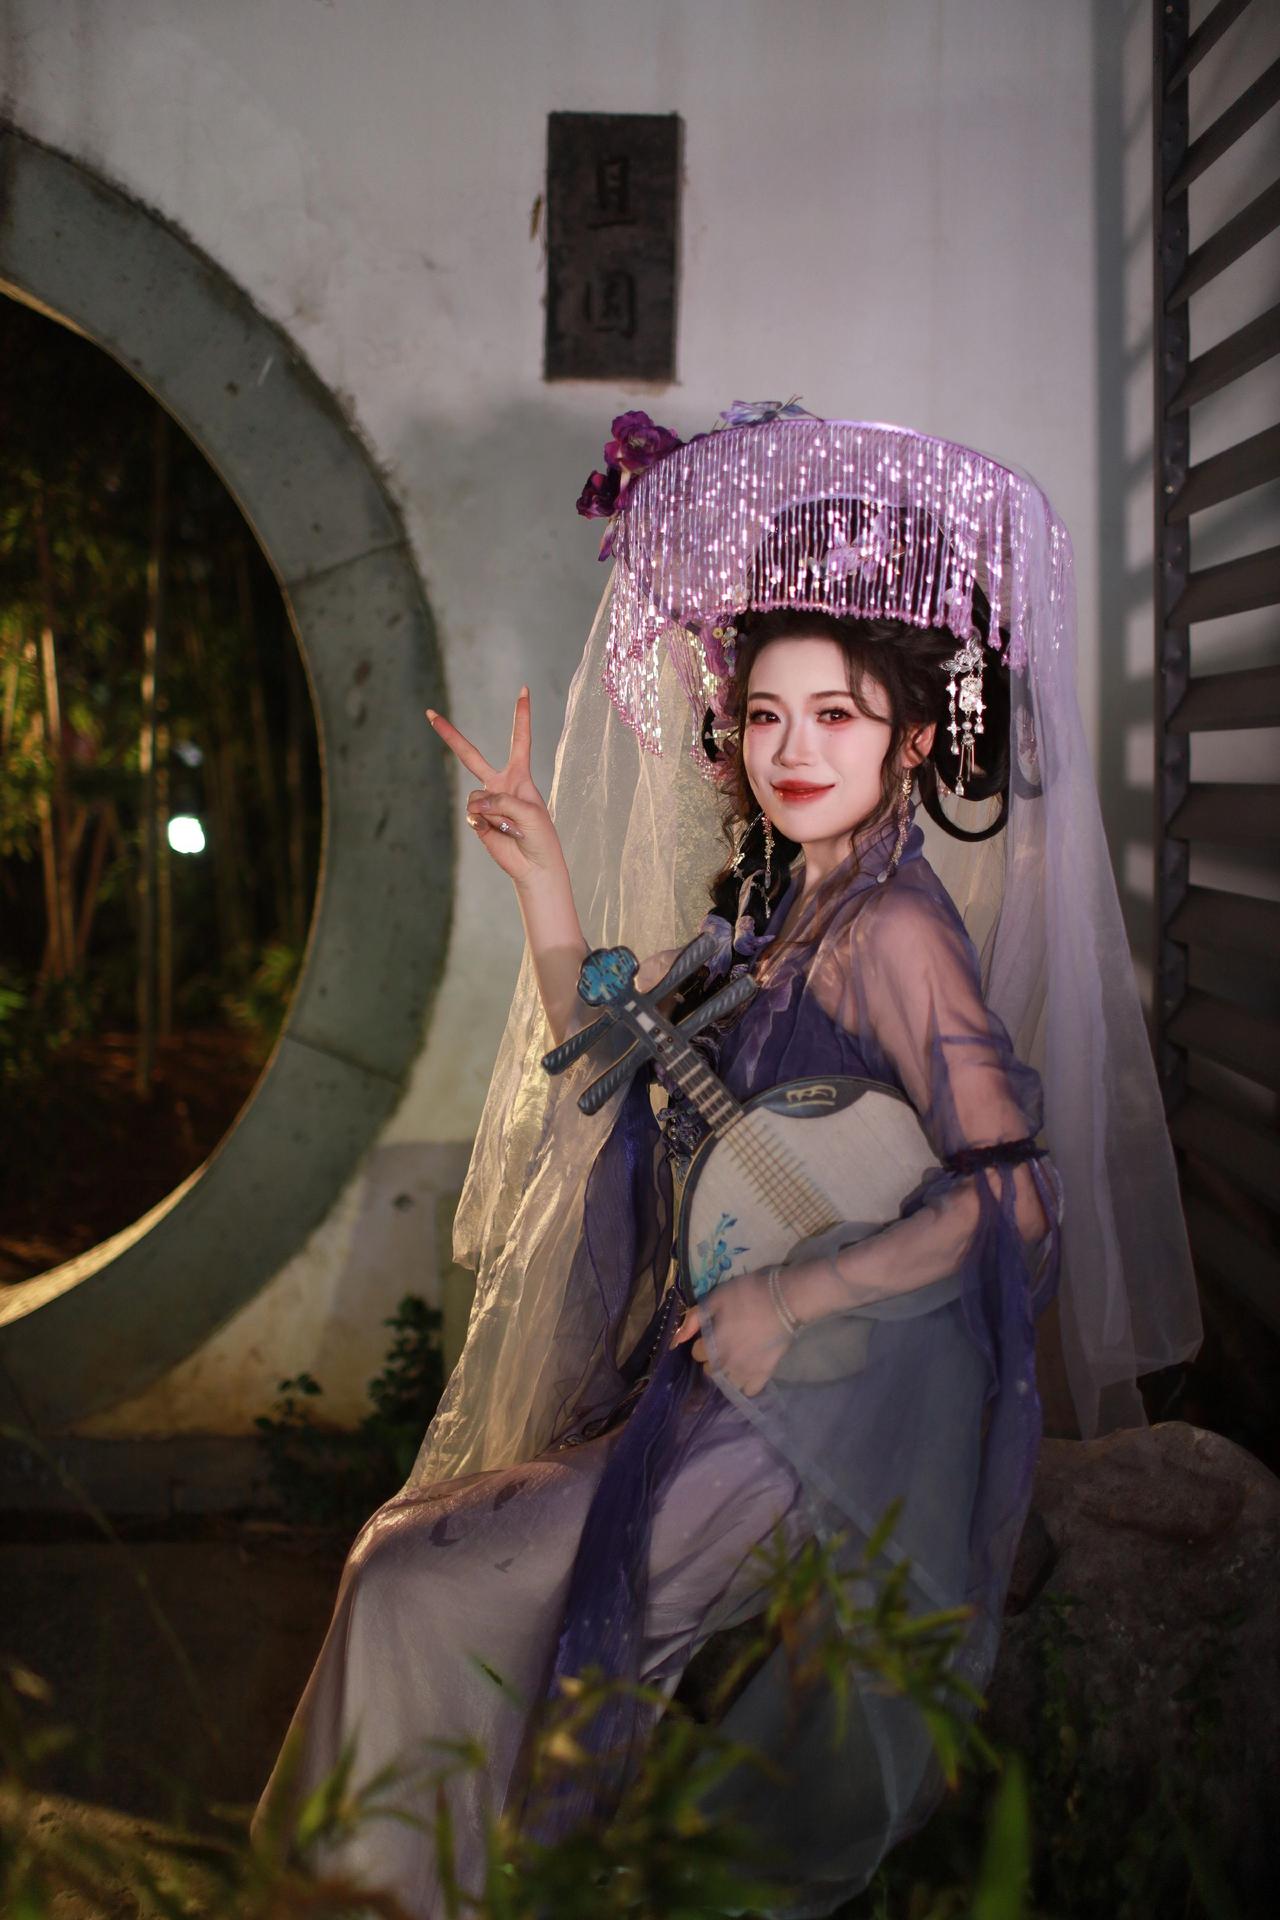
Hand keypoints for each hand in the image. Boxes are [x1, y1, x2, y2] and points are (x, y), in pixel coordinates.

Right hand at [425, 686, 563, 886]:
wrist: (533, 866)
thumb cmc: (540, 837)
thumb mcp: (530, 814)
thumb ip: (504, 802)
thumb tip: (476, 804)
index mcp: (519, 776)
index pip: (520, 740)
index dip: (521, 716)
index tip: (524, 690)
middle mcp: (499, 784)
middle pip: (470, 755)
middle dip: (450, 736)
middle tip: (430, 714)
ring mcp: (486, 802)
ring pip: (475, 796)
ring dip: (490, 811)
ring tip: (507, 826)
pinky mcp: (477, 820)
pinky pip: (472, 814)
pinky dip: (482, 822)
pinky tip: (496, 832)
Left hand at [671, 1269, 795, 1397]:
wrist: (785, 1299)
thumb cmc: (747, 1294)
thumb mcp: (715, 1298)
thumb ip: (693, 1319)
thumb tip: (676, 1340)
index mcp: (712, 1345)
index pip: (696, 1353)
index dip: (702, 1341)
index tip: (712, 1332)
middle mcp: (725, 1364)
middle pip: (709, 1371)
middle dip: (713, 1359)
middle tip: (725, 1344)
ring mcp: (745, 1372)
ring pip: (727, 1383)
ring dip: (728, 1373)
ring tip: (737, 1358)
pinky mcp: (764, 1374)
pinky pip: (749, 1390)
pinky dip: (747, 1384)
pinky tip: (750, 1370)